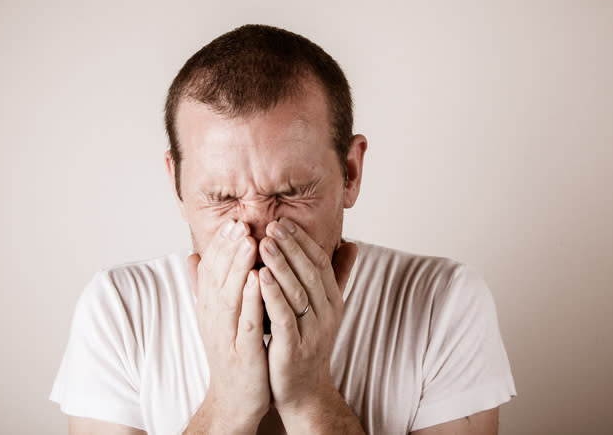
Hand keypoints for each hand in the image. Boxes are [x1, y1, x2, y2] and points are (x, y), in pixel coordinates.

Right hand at [187, 220, 269, 432]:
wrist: (235, 399)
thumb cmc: (232, 353)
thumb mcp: (218, 317)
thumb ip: (209, 287)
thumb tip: (192, 256)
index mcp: (209, 307)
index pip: (212, 269)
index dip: (221, 244)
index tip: (233, 219)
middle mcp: (213, 318)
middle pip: (217, 277)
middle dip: (228, 248)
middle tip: (239, 221)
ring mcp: (226, 336)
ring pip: (229, 296)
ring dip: (238, 267)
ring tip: (249, 241)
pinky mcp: (242, 353)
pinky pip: (246, 322)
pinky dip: (251, 300)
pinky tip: (259, 280)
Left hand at [257, 218, 357, 416]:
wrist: (303, 392)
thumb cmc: (307, 344)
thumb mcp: (325, 309)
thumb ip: (337, 277)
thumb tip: (352, 244)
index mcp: (333, 302)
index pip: (321, 263)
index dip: (303, 241)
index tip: (283, 220)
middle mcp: (327, 315)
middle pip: (310, 273)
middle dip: (291, 246)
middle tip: (272, 224)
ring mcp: (312, 333)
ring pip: (298, 292)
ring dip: (281, 264)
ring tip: (263, 243)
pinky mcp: (294, 350)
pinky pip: (284, 317)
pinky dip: (273, 295)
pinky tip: (260, 277)